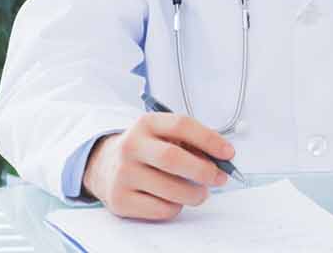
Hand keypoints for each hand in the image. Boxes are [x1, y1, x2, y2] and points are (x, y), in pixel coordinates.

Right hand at [81, 113, 233, 219]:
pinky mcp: (120, 200)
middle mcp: (131, 146)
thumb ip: (191, 142)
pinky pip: (159, 209)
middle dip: (203, 170)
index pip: (182, 126)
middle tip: (220, 178)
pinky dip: (176, 207)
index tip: (229, 153)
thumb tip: (222, 159)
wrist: (103, 164)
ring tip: (201, 192)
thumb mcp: (164, 134)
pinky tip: (176, 200)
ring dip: (194, 193)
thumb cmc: (146, 148)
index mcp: (147, 124)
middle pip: (173, 159)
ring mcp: (122, 174)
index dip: (209, 139)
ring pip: (169, 189)